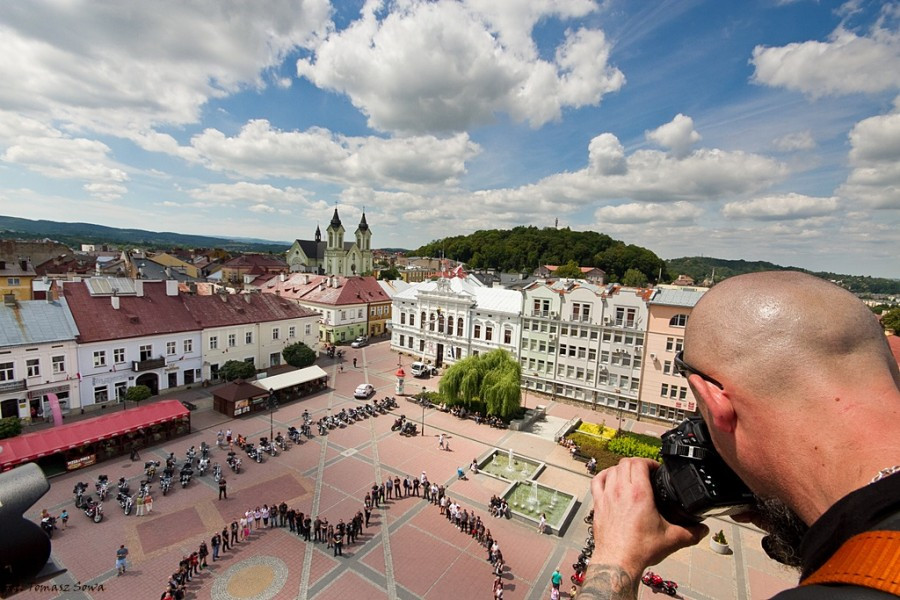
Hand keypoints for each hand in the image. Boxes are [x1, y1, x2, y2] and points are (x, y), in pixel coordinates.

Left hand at [590, 458, 707, 575]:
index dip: (650, 462)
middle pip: (625, 463)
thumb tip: (703, 529)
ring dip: (622, 469)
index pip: (640, 463)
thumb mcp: (672, 540)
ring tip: (631, 476)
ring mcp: (607, 496)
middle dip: (638, 463)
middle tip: (647, 472)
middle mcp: (620, 491)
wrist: (617, 562)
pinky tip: (611, 480)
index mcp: (639, 494)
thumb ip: (692, 533)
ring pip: (611, 469)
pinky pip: (597, 481)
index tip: (657, 470)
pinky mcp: (598, 504)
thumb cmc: (639, 551)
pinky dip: (604, 476)